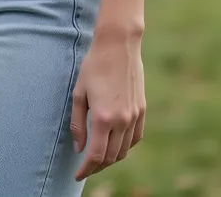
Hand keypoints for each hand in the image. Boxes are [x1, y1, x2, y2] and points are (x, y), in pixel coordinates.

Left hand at [70, 33, 145, 181]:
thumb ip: (78, 123)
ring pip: (124, 150)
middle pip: (111, 157)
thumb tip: (79, 148)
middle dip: (97, 166)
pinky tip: (116, 143)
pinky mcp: (142, 109)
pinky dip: (125, 146)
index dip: (86, 169)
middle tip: (86, 166)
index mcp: (103, 117)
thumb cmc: (94, 66)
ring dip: (111, 158)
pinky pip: (135, 138)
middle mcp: (122, 120)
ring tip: (99, 156)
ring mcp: (134, 116)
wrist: (118, 45)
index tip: (78, 174)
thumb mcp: (79, 93)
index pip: (96, 156)